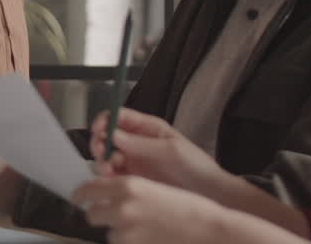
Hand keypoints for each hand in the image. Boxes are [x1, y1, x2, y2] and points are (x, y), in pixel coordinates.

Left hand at [73, 176, 229, 243]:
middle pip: (92, 214)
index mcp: (128, 186)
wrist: (213, 232)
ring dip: (119, 232)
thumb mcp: (155, 187)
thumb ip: (127, 190)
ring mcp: (127, 232)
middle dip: (100, 216)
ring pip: (108, 234)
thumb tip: (105, 194)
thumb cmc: (191, 209)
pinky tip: (149, 239)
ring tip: (144, 231)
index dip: (81, 195)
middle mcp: (122, 208)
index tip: (79, 199)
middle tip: (115, 218)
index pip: (88, 190)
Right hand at [89, 108, 228, 198]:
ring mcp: (135, 160)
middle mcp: (138, 142)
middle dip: (99, 142)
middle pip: (107, 135)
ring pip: (107, 154)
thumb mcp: (172, 151)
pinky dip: (107, 175)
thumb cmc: (198, 168)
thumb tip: (114, 135)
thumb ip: (142, 143)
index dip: (105, 121)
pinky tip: (112, 179)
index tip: (100, 131)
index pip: (118, 116)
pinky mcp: (134, 177)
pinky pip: (113, 173)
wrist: (211, 194)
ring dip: (102, 160)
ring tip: (108, 169)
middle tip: (101, 153)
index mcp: (148, 128)